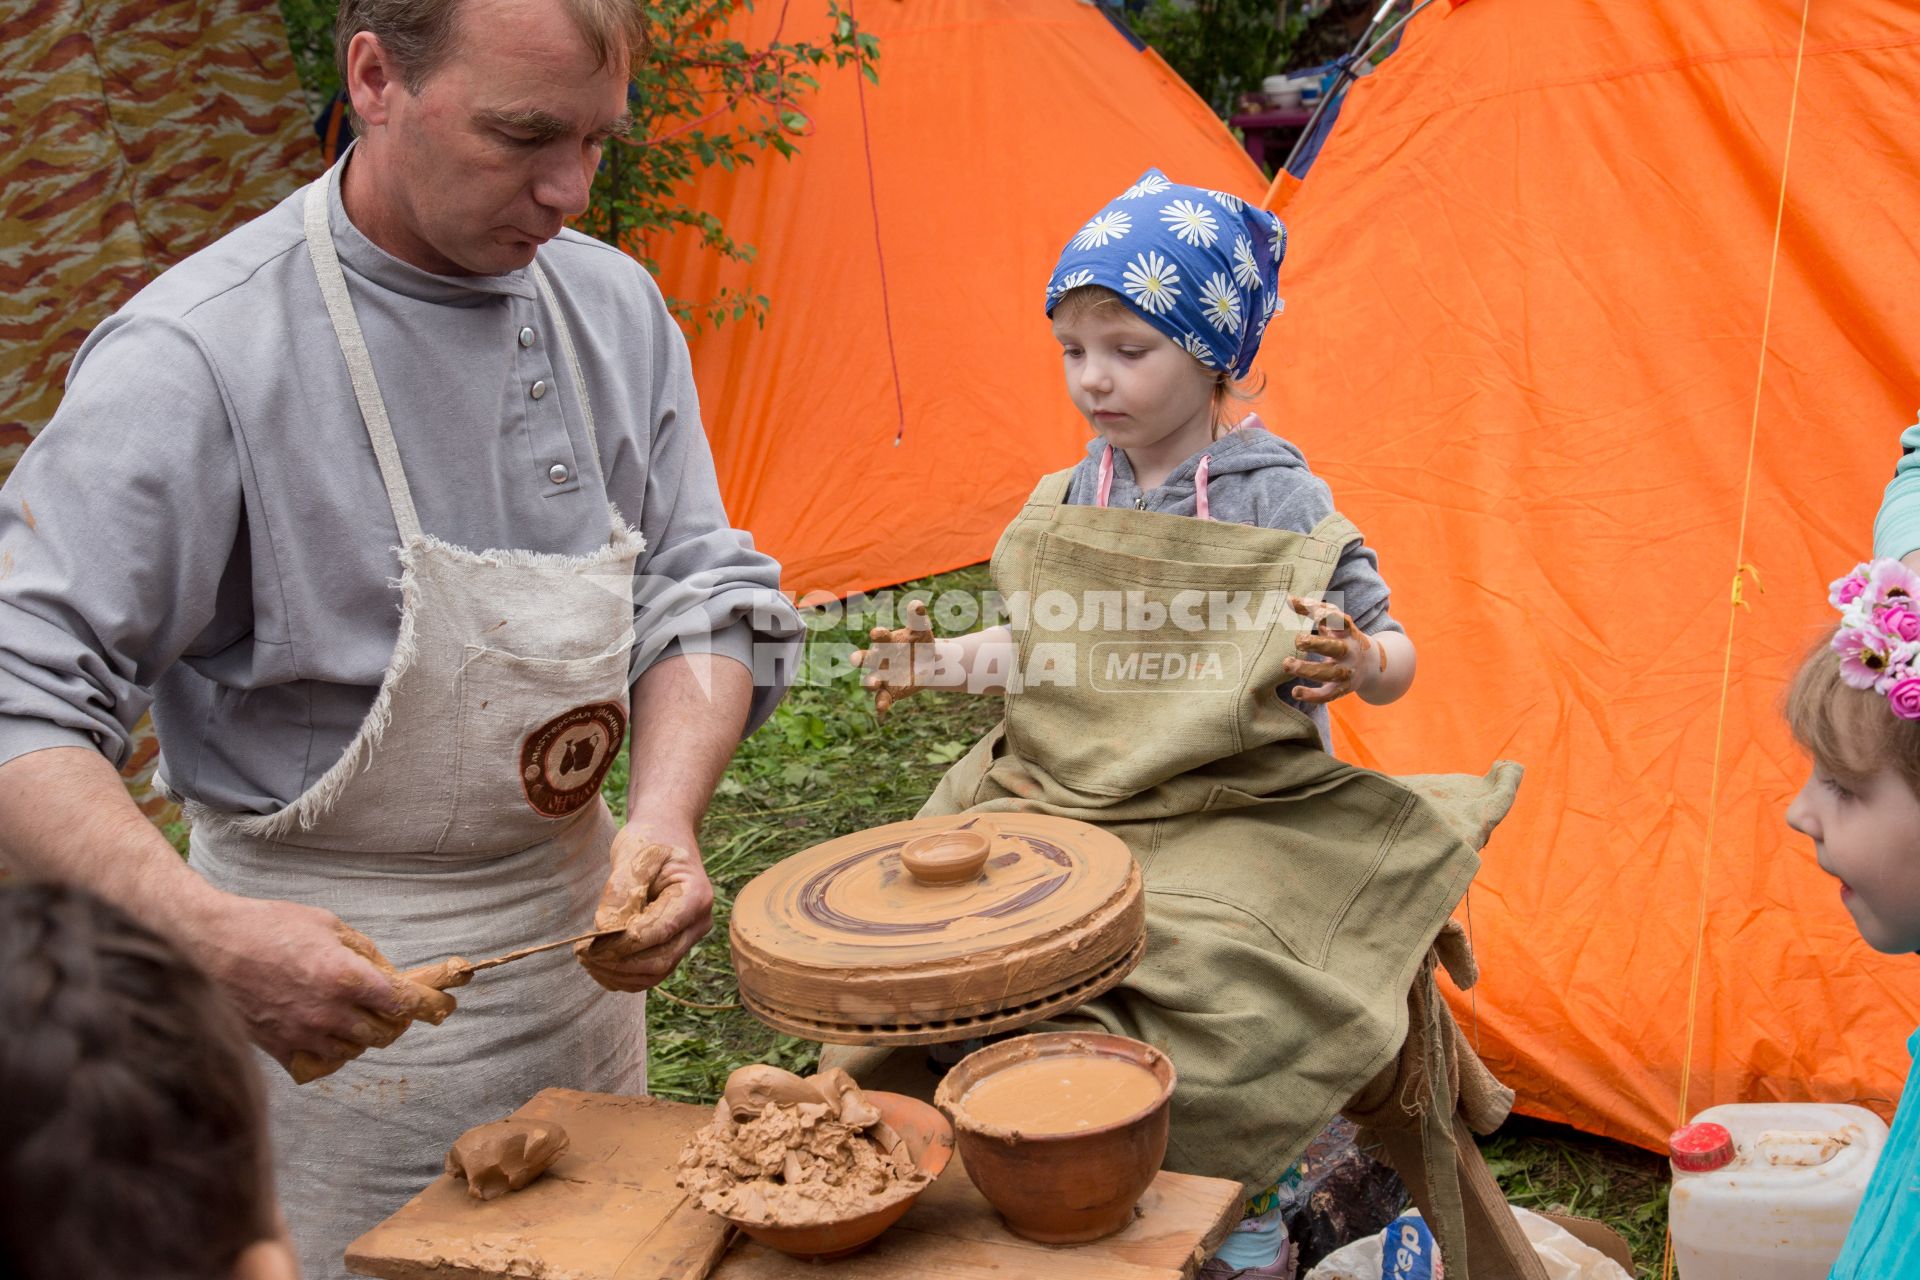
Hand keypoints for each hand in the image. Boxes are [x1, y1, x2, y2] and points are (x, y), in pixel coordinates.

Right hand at [190, 895, 456, 1081]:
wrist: (208, 945)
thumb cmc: (268, 927)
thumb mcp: (328, 925)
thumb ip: (365, 953)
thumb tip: (390, 976)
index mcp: (345, 977)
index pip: (403, 1003)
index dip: (429, 1005)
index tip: (444, 1006)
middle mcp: (328, 1012)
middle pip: (384, 1033)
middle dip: (395, 1020)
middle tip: (393, 1006)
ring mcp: (302, 1034)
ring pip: (355, 1050)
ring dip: (364, 1035)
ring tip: (356, 1013)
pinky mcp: (278, 1049)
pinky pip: (321, 1062)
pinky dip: (332, 1050)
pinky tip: (328, 1031)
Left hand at [575, 823, 714, 992]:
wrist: (666, 833)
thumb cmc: (651, 839)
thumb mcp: (633, 854)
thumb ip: (620, 891)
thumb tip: (605, 930)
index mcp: (695, 896)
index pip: (659, 931)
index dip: (623, 944)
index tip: (589, 944)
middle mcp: (698, 922)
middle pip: (660, 960)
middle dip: (617, 964)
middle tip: (582, 954)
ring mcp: (688, 936)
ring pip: (655, 973)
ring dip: (618, 974)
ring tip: (586, 960)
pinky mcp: (674, 944)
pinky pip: (651, 972)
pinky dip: (623, 975)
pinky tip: (598, 965)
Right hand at [849, 599, 937, 716]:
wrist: (929, 662)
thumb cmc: (920, 642)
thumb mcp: (922, 630)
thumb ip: (918, 618)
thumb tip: (917, 604)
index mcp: (886, 642)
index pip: (879, 637)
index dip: (878, 634)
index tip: (878, 632)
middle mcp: (879, 659)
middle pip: (865, 659)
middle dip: (859, 658)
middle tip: (855, 658)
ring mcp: (883, 677)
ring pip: (870, 681)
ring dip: (870, 682)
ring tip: (874, 683)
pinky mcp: (890, 692)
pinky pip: (883, 699)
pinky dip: (881, 705)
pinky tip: (881, 712)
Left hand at [1281, 594, 1384, 704]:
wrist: (1373, 666)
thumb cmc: (1344, 638)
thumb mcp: (1335, 623)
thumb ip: (1313, 609)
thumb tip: (1288, 599)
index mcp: (1348, 632)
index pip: (1341, 621)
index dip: (1330, 617)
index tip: (1316, 613)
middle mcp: (1349, 652)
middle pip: (1335, 648)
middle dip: (1317, 645)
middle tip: (1298, 640)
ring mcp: (1347, 672)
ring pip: (1329, 673)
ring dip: (1307, 669)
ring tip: (1287, 664)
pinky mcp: (1342, 689)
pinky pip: (1328, 695)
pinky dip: (1312, 695)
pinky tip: (1295, 692)